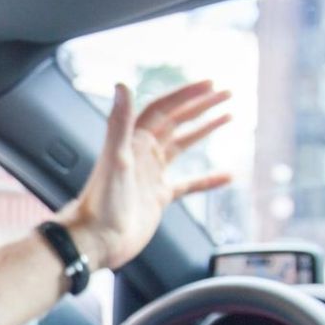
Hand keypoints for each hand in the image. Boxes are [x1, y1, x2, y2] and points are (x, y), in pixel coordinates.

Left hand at [58, 81, 232, 270]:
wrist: (95, 240)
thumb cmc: (101, 202)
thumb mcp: (115, 158)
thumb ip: (120, 122)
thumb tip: (122, 84)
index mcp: (133, 141)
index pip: (164, 108)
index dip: (186, 94)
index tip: (211, 84)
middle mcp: (143, 153)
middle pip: (176, 121)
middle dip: (201, 105)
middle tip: (227, 93)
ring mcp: (151, 175)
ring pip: (182, 145)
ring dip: (204, 130)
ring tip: (228, 116)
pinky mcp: (158, 197)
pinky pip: (189, 184)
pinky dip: (208, 179)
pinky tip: (227, 175)